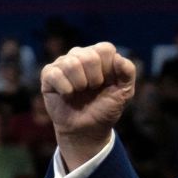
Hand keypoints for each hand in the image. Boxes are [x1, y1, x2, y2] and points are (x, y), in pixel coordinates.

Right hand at [40, 42, 135, 169]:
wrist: (88, 128)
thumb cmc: (106, 107)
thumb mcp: (125, 92)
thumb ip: (128, 72)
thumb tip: (118, 58)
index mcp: (99, 55)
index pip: (105, 49)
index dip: (108, 69)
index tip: (107, 83)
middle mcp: (80, 54)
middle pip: (89, 56)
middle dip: (95, 79)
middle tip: (93, 89)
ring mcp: (63, 63)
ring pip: (71, 64)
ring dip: (80, 84)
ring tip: (80, 91)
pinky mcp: (48, 74)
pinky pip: (55, 74)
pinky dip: (66, 89)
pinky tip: (68, 95)